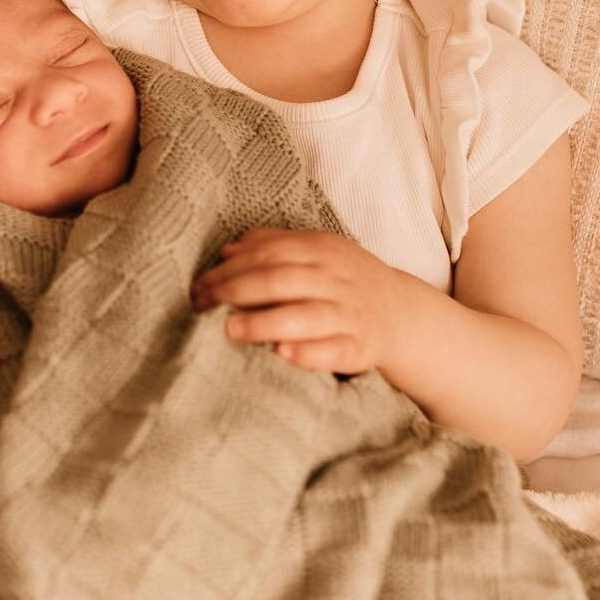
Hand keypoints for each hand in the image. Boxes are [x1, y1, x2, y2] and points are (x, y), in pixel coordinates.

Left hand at [190, 228, 412, 375]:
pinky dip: (308, 353)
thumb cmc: (343, 282)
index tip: (198, 287)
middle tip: (201, 307)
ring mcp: (349, 314)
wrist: (400, 313)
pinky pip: (334, 350)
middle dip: (234, 291)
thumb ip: (273, 246)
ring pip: (305, 316)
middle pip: (280, 280)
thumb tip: (226, 252)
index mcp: (321, 251)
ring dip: (264, 323)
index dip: (228, 269)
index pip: (268, 254)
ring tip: (230, 330)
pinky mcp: (359, 347)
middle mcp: (335, 279)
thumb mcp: (316, 252)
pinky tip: (282, 353)